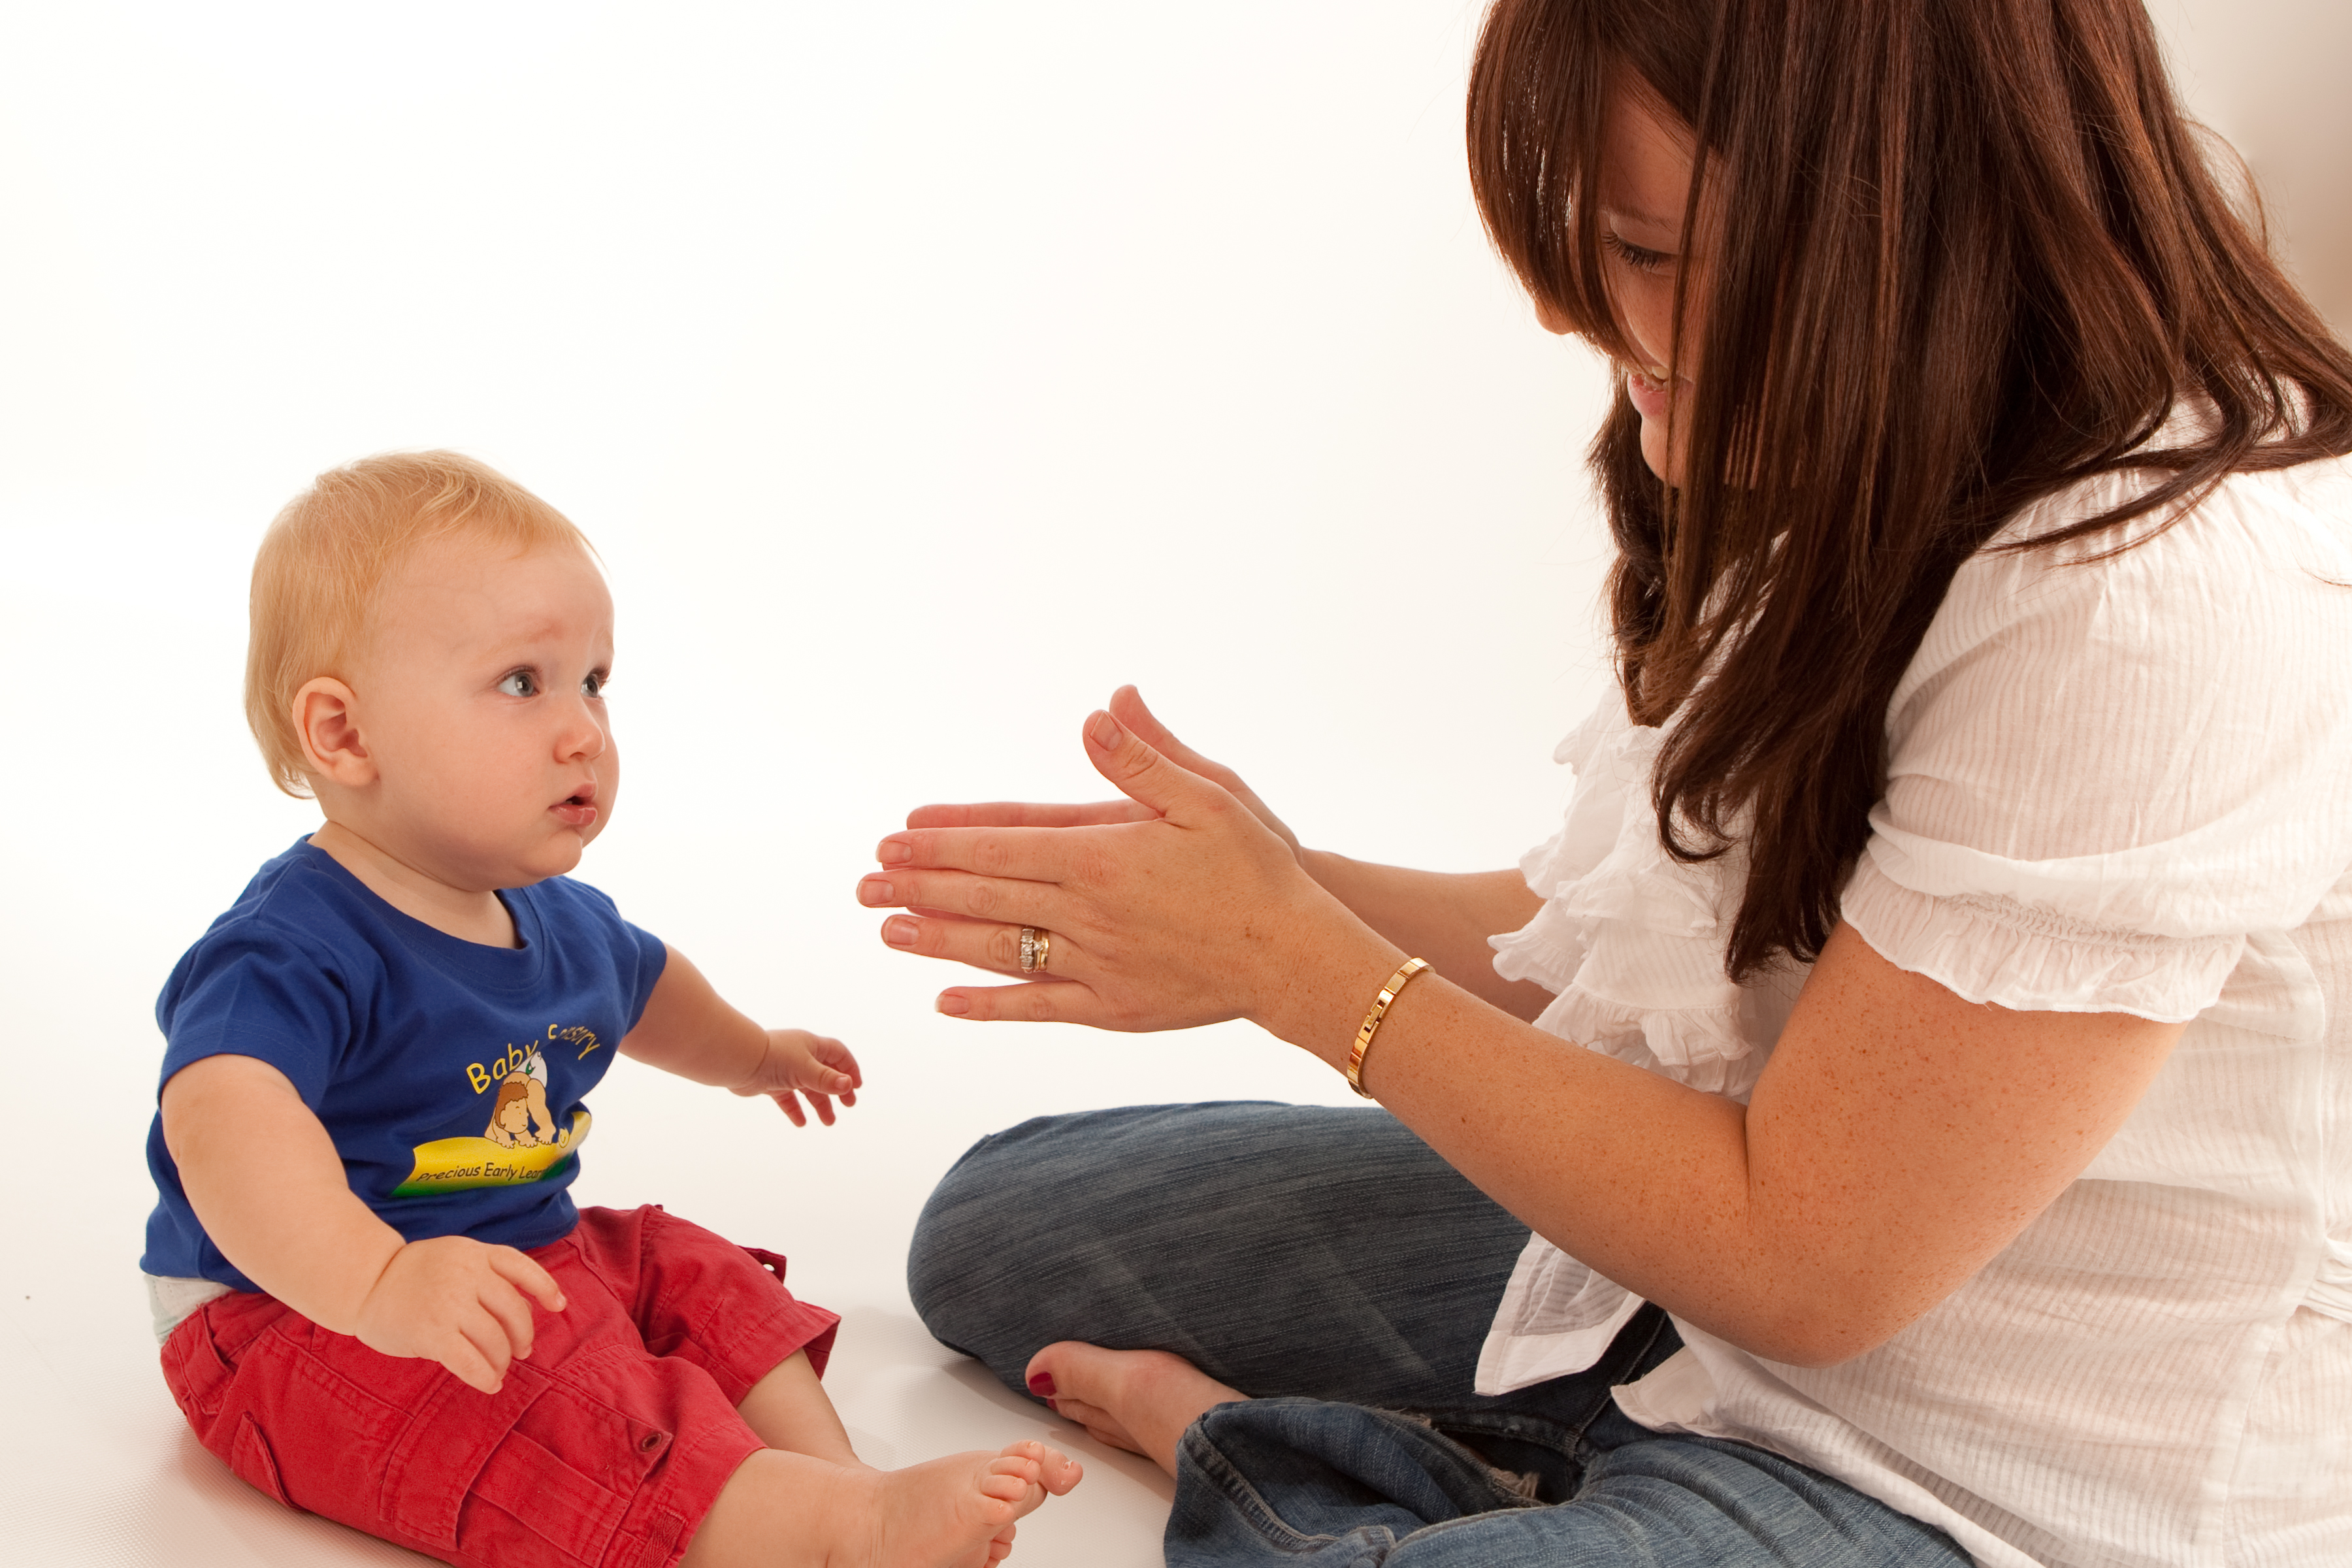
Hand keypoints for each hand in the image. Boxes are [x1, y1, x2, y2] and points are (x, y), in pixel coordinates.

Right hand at [352, 1236, 565, 1393]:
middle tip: (521, 1351)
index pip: (521, 1267)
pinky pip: (470, 1361)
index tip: (559, 1306)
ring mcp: (448, 1303)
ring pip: (495, 1338)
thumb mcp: (455, 1260)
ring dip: (502, 1359)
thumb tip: (528, 1310)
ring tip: (498, 1368)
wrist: (365, 1283)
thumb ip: (487, 1278)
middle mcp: (465, 1273)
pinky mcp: (430, 1332)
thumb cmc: (414, 1276)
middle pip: (513, 1309)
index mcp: (474, 1252)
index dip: (545, 1287)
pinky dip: (484, 1376)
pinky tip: (489, 1383)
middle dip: (523, 1335)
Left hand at [732, 1029, 861, 1126]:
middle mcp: (799, 1056)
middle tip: (848, 1105)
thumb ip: (826, 1079)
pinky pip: (787, 1098)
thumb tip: (848, 1085)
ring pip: (807, 1088)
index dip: (849, 1069)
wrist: (738, 1061)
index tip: (856, 1086)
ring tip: (828, 1122)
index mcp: (811, 1045)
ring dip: (819, 1104)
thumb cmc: (773, 1058)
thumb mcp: (804, 1068)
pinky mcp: (770, 1083)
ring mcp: (784, 1070)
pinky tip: (801, 1122)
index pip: (838, 1054)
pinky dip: (795, 1109)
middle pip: (825, 1073)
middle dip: (837, 1090)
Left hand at [862, 692, 1388, 1034]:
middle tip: (863, 882)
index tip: (892, 837)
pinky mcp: (1111, 1008)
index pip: (1001, 842)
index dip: (941, 840)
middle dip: (919, 886)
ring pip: (997, 950)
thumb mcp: (1211, 795)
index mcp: (1101, 856)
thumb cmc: (1259, 867)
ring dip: (937, 940)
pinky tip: (946, 1003)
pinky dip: (988, 1005)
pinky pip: (1036, 1006)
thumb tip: (1099, 710)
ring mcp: (1094, 965)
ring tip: (886, 930)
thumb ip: (1146, 758)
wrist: (1298, 956)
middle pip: (985, 895)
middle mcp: (1085, 913)